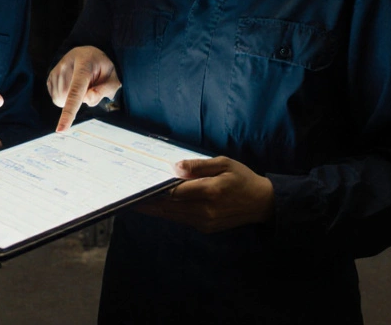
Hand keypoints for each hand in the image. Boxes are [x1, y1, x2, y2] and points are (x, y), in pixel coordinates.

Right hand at [47, 46, 121, 131]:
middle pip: (68, 99)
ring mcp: (56, 69)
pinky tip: (72, 86)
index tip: (61, 130)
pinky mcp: (50, 76)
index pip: (75, 91)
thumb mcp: (113, 78)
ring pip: (60, 101)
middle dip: (81, 100)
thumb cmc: (103, 69)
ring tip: (82, 85)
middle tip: (90, 88)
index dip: (69, 112)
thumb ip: (104, 90)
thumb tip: (88, 99)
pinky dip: (65, 98)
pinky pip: (56, 99)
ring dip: (72, 100)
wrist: (88, 54)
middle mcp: (66, 64)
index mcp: (84, 64)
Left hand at [134, 157, 274, 233]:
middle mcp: (205, 210)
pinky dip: (168, 213)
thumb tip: (175, 167)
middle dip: (149, 202)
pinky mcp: (205, 227)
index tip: (139, 185)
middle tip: (129, 197)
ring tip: (136, 203)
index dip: (155, 190)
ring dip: (155, 210)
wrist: (261, 203)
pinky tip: (157, 207)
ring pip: (172, 216)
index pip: (174, 191)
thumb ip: (199, 166)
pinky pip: (181, 219)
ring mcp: (205, 221)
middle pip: (169, 206)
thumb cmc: (242, 178)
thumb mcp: (224, 164)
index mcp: (210, 191)